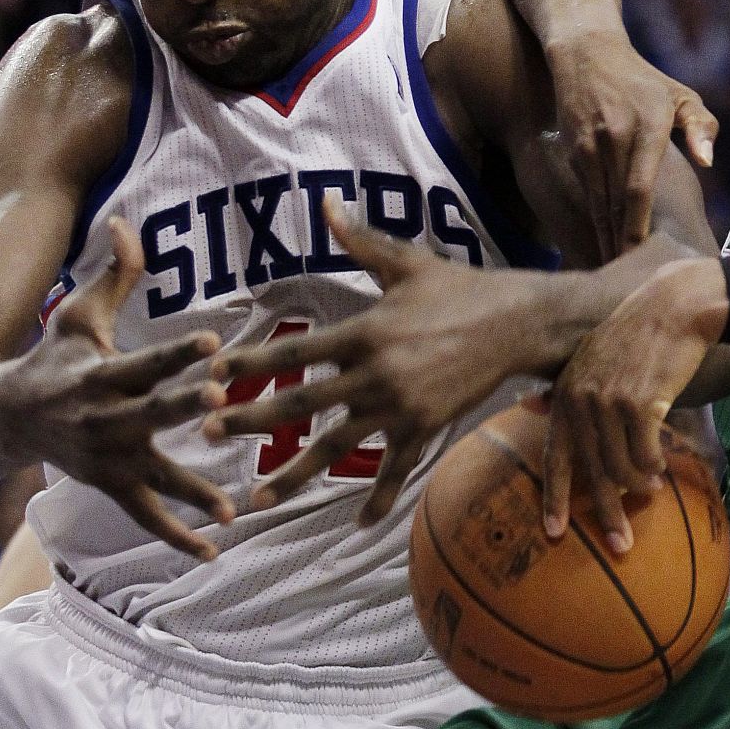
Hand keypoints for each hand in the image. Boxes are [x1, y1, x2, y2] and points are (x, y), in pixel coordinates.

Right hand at [0, 217, 229, 559]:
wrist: (5, 417)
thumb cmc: (55, 357)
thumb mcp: (78, 314)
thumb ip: (115, 275)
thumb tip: (132, 224)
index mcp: (102, 374)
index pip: (145, 360)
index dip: (178, 351)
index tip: (214, 342)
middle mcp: (105, 419)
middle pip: (151, 415)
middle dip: (184, 410)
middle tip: (220, 403)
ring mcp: (108, 458)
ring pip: (153, 476)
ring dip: (191, 491)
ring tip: (231, 509)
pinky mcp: (110, 485)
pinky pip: (145, 516)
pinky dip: (177, 537)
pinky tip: (215, 550)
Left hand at [203, 201, 571, 525]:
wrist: (519, 323)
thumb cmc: (461, 287)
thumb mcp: (408, 262)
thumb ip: (360, 241)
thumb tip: (326, 203)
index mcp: (365, 331)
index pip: (296, 351)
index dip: (252, 363)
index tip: (216, 376)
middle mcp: (376, 373)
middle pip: (301, 404)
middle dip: (252, 419)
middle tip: (210, 433)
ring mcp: (400, 406)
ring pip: (336, 447)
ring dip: (294, 475)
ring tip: (257, 499)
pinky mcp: (425, 427)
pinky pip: (395, 469)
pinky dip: (377, 499)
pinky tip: (358, 525)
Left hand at [542, 258, 728, 553]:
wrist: (675, 306)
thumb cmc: (636, 334)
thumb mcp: (590, 356)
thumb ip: (563, 388)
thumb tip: (527, 406)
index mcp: (566, 392)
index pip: (555, 455)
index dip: (555, 497)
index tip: (554, 534)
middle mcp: (581, 399)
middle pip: (590, 470)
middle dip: (605, 512)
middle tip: (619, 546)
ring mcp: (610, 401)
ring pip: (621, 466)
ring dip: (638, 487)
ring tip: (651, 494)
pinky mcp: (642, 402)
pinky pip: (647, 453)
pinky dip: (655, 468)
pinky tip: (662, 473)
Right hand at [547, 32, 717, 258]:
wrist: (586, 54)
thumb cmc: (644, 80)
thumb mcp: (681, 94)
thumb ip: (700, 125)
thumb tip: (707, 161)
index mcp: (647, 127)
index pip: (639, 188)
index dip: (638, 227)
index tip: (642, 257)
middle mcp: (615, 138)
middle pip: (616, 206)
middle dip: (622, 246)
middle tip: (631, 284)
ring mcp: (589, 146)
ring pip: (599, 205)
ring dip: (606, 241)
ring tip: (616, 276)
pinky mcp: (574, 152)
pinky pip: (588, 196)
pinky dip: (595, 224)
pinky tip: (602, 248)